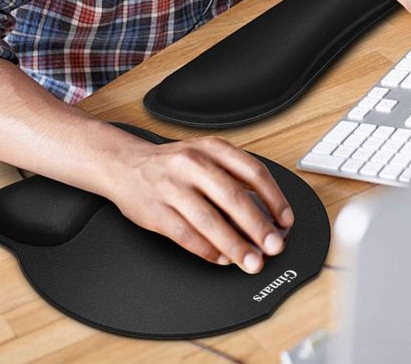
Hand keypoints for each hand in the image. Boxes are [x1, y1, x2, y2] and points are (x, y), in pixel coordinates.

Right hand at [109, 136, 293, 273]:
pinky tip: (221, 258)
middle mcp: (194, 163)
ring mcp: (173, 187)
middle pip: (233, 198)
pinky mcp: (155, 211)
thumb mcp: (205, 156)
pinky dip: (207, 250)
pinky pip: (186, 235)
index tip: (285, 220)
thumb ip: (233, 178)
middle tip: (273, 247)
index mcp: (213, 148)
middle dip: (258, 227)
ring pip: (210, 220)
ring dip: (234, 246)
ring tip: (251, 261)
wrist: (125, 164)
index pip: (253, 171)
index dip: (274, 198)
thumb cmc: (173, 164)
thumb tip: (265, 213)